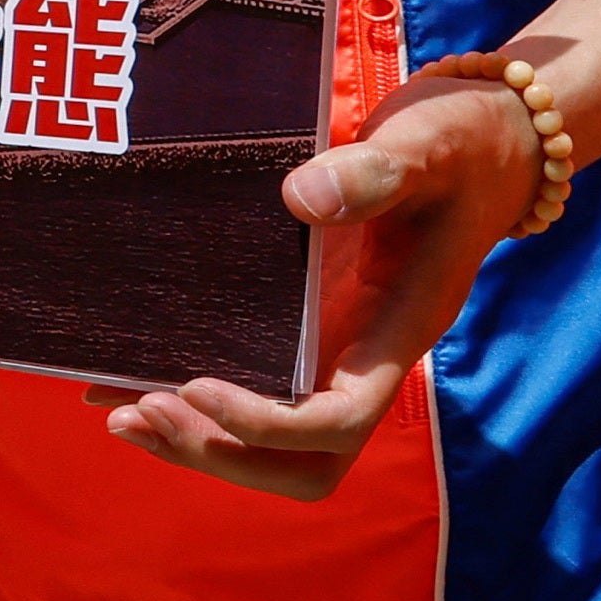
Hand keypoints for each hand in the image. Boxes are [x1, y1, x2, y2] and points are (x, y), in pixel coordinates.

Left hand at [97, 71, 547, 500]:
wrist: (485, 141)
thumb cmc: (462, 145)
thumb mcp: (426, 146)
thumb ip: (375, 172)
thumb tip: (302, 199)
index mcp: (397, 331)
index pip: (339, 421)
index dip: (265, 424)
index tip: (195, 387)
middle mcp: (364, 356)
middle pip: (305, 459)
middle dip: (222, 451)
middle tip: (141, 413)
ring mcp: (334, 348)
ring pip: (272, 441)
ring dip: (196, 440)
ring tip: (115, 413)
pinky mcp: (305, 327)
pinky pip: (249, 388)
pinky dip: (184, 398)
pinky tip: (116, 383)